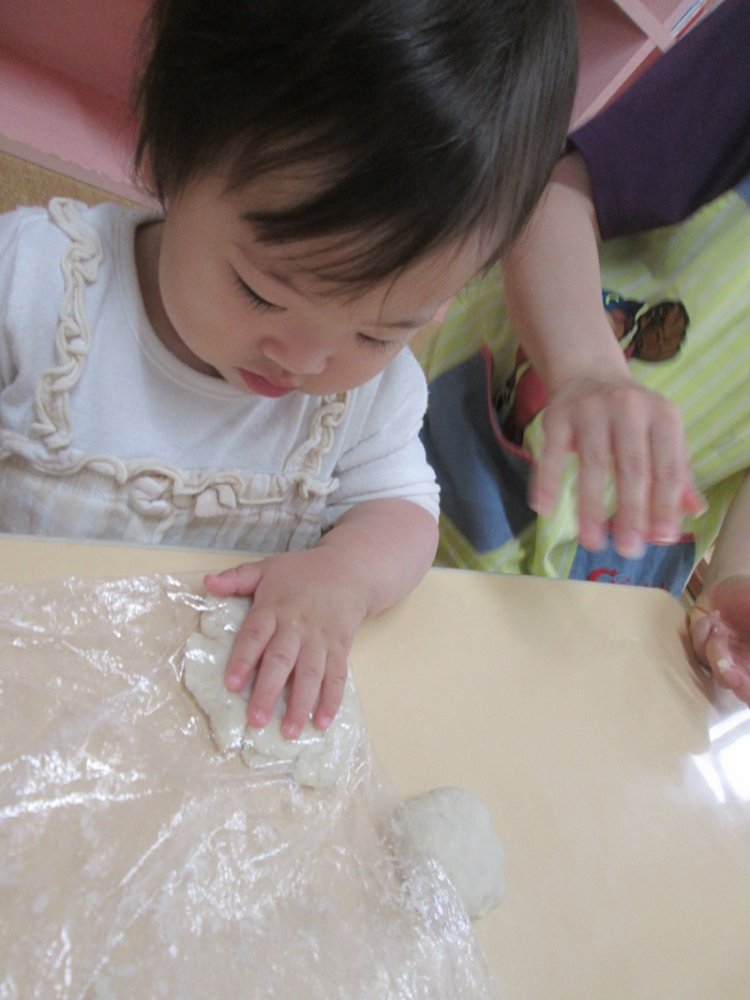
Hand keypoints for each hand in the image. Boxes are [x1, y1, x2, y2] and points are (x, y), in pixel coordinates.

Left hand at [204, 548, 367, 738]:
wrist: (350, 569)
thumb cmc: (302, 572)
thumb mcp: (267, 567)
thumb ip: (236, 578)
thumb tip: (207, 584)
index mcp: (274, 607)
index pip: (256, 635)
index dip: (243, 659)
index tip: (232, 684)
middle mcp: (297, 626)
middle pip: (282, 661)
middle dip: (269, 691)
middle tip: (257, 720)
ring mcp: (321, 639)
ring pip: (311, 674)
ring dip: (301, 704)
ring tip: (291, 732)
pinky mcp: (340, 647)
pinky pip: (337, 676)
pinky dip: (331, 700)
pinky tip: (323, 722)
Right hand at [529, 375, 705, 556]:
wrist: (590, 374)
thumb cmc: (631, 416)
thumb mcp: (661, 436)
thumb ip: (677, 473)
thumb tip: (693, 513)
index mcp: (663, 416)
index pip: (668, 468)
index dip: (665, 506)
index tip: (661, 539)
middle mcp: (630, 408)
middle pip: (632, 468)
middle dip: (631, 513)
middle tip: (628, 549)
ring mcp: (591, 410)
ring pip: (594, 464)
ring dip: (591, 507)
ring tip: (591, 541)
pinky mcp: (558, 415)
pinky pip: (551, 452)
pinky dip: (546, 481)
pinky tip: (544, 508)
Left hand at [689, 575, 749, 704]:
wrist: (731, 583)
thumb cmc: (748, 597)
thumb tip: (748, 651)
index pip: (749, 689)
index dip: (746, 690)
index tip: (737, 680)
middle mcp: (742, 664)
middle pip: (732, 684)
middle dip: (727, 673)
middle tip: (726, 665)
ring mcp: (722, 655)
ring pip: (712, 666)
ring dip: (715, 645)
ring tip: (720, 624)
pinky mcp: (701, 645)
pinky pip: (697, 647)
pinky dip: (703, 631)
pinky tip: (713, 615)